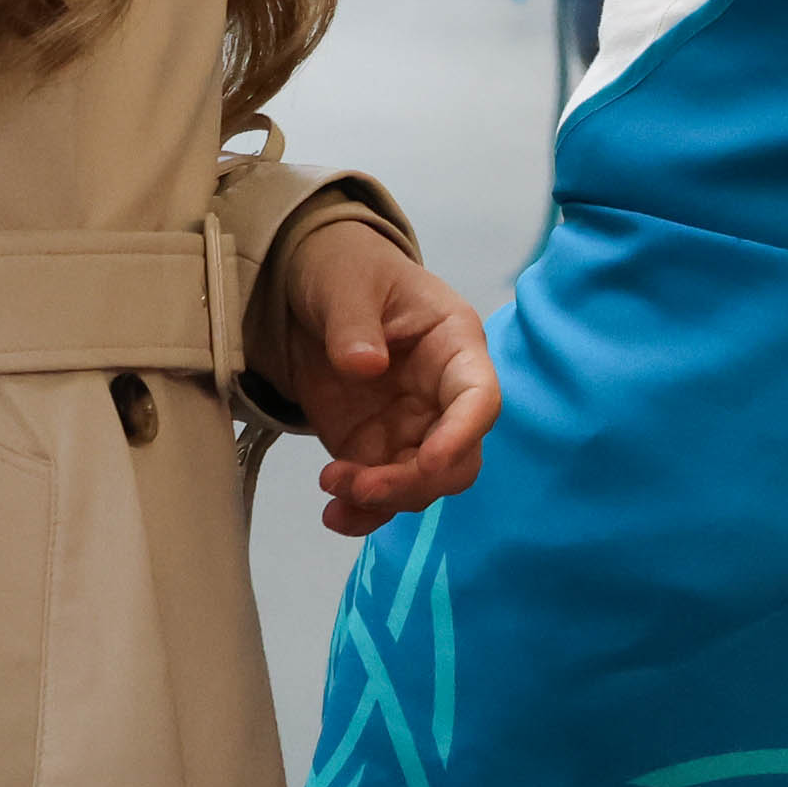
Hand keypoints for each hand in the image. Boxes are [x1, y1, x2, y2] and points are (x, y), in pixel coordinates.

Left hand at [255, 214, 497, 536]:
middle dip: (415, 482)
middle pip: (457, 458)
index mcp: (454, 346)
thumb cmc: (347, 272)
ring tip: (332, 486)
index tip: (430, 462)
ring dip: (383, 500)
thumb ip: (353, 323)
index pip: (479, 397)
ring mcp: (409, 428)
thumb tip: (365, 365)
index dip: (463, 434)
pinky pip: (381, 494)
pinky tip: (335, 515)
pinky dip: (363, 513)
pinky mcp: (374, 450)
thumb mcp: (345, 283)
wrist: (308, 291)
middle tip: (362, 486)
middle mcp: (442, 397)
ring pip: (420, 486)